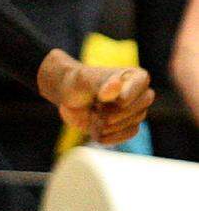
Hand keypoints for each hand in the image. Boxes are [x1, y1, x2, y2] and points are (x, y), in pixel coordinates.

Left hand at [37, 49, 153, 144]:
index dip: (124, 95)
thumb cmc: (77, 82)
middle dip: (112, 112)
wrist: (69, 99)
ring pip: (132, 125)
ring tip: (93, 112)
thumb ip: (100, 82)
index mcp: (133, 75)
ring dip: (107, 123)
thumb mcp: (84, 79)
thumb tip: (117, 85)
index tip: (102, 97)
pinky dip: (109, 134)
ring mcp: (135, 111)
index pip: (142, 84)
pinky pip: (127, 135)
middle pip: (138, 110)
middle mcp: (139, 93)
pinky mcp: (129, 126)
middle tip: (95, 105)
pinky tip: (95, 127)